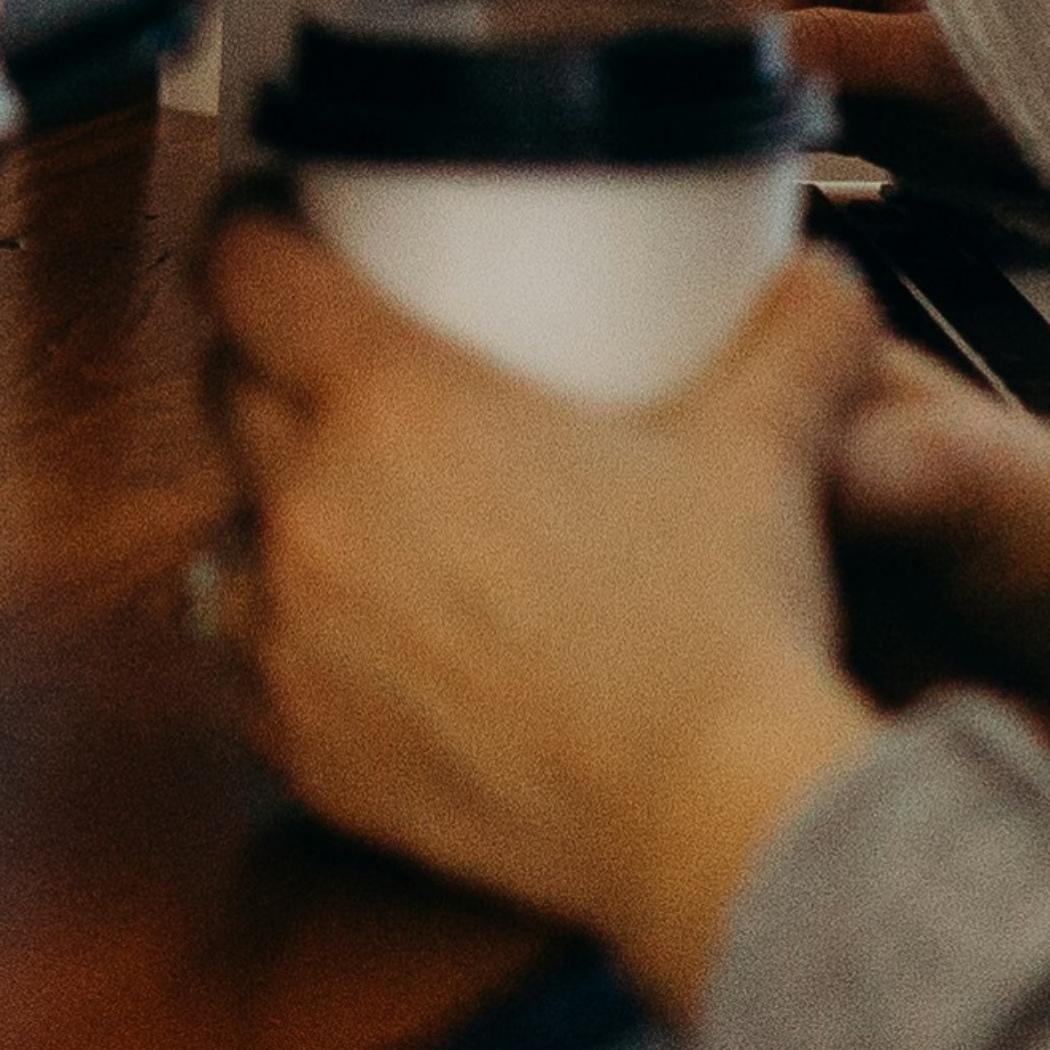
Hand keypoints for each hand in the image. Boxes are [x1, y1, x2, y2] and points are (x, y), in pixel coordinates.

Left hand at [210, 222, 884, 1019]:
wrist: (714, 821)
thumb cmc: (721, 632)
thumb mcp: (762, 441)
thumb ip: (793, 330)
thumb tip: (821, 274)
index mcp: (392, 403)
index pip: (245, 269)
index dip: (253, 232)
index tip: (279, 228)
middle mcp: (313, 508)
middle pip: (229, 389)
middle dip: (268, 363)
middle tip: (339, 367)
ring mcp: (292, 636)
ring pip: (228, 529)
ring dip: (271, 509)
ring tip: (349, 510)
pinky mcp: (302, 744)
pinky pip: (243, 663)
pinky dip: (281, 639)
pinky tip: (347, 634)